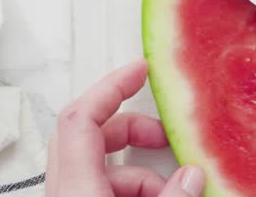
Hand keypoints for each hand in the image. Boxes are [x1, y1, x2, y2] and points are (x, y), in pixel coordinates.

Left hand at [47, 59, 203, 196]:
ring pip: (97, 164)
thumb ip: (172, 196)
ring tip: (169, 187)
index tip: (141, 70)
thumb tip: (192, 175)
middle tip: (162, 134)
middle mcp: (64, 192)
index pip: (81, 118)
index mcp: (75, 189)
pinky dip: (129, 187)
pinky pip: (99, 184)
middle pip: (88, 133)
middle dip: (131, 127)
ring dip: (137, 169)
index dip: (111, 86)